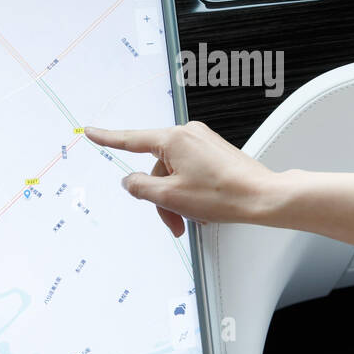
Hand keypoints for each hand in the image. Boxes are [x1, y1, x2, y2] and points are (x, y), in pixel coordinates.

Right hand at [83, 121, 280, 236]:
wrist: (262, 197)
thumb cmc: (224, 194)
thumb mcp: (171, 196)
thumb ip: (141, 187)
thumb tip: (130, 181)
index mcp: (173, 139)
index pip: (131, 140)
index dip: (108, 138)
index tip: (91, 132)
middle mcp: (188, 134)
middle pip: (156, 168)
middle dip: (160, 197)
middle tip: (173, 221)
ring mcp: (203, 142)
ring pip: (174, 172)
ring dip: (176, 198)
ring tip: (191, 218)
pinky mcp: (214, 152)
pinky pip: (190, 171)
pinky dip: (190, 191)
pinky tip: (202, 208)